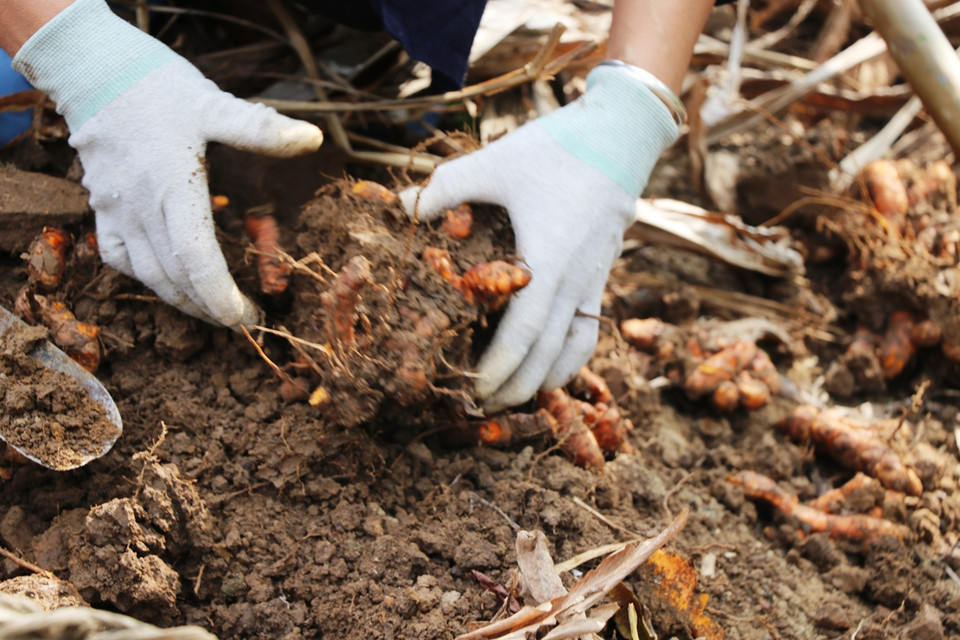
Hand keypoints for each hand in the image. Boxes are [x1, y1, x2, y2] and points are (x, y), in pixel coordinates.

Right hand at [13, 0, 322, 326]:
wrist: (95, 71)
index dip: (222, 298)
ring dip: (181, 300)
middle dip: (210, 308)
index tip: (248, 316)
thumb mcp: (214, 104)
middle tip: (243, 321)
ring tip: (214, 311)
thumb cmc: (160, 88)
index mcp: (172, 189)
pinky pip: (119, 257)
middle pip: (174, 279)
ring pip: (147, 275)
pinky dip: (146, 278)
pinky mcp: (101, 208)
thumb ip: (261, 129)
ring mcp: (115, 211)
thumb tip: (313, 138)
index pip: (197, 262)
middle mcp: (140, 208)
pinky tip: (169, 281)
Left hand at [402, 64, 678, 411]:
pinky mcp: (601, 277)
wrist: (620, 136)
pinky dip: (569, 357)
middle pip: (548, 354)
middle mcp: (575, 279)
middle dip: (516, 386)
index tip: (475, 388)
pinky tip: (547, 365)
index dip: (499, 367)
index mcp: (548, 258)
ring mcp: (593, 281)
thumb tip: (401, 206)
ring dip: (546, 379)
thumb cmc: (555, 148)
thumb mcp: (495, 161)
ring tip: (514, 396)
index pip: (524, 332)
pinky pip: (588, 331)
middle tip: (482, 406)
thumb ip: (446, 187)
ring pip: (575, 350)